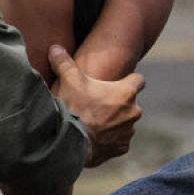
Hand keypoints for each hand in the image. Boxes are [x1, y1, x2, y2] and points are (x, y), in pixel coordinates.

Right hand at [51, 45, 143, 166]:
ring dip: (114, 122)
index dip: (129, 80)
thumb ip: (64, 63)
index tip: (117, 83)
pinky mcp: (123, 147)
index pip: (138, 80)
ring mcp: (129, 131)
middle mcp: (134, 111)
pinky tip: (95, 136)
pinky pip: (119, 140)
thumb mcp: (68, 82)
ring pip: (125, 122)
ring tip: (94, 122)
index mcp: (126, 92)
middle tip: (98, 105)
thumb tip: (55, 47)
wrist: (70, 142)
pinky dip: (110, 139)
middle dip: (118, 103)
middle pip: (130, 103)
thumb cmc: (73, 108)